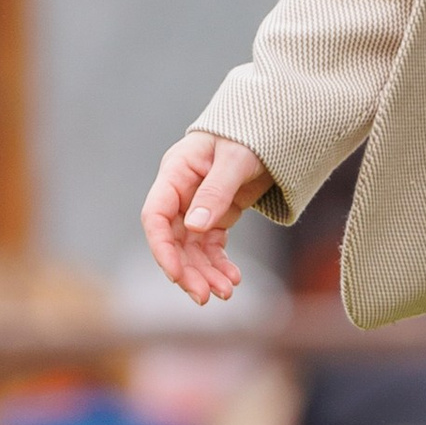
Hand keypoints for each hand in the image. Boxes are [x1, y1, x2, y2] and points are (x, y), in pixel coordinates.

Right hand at [141, 131, 269, 305]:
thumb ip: (216, 191)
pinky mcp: (215, 214)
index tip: (176, 275)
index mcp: (175, 174)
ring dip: (205, 272)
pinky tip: (233, 278)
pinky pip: (211, 245)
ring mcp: (196, 206)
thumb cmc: (248, 134)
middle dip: (188, 270)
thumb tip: (196, 226)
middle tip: (206, 297)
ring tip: (226, 292)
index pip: (156, 217)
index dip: (162, 249)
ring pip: (193, 248)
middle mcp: (180, 193)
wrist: (269, 127)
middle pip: (174, 240)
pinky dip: (220, 263)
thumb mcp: (236, 159)